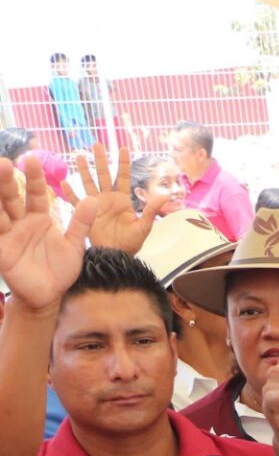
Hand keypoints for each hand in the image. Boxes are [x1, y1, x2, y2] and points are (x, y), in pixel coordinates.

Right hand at [0, 155, 93, 312]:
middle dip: (9, 181)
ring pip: (0, 211)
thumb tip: (93, 200)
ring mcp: (9, 235)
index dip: (35, 178)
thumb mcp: (74, 245)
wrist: (51, 296)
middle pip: (13, 197)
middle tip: (6, 162)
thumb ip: (81, 223)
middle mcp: (21, 222)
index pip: (36, 194)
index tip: (34, 159)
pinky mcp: (1, 249)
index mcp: (39, 218)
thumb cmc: (61, 270)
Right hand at [72, 142, 155, 253]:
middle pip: (103, 175)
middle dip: (100, 160)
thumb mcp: (144, 226)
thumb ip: (151, 210)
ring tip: (79, 156)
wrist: (116, 255)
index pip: (123, 177)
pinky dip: (69, 193)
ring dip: (83, 170)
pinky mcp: (85, 214)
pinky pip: (75, 202)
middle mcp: (108, 198)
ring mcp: (95, 205)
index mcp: (122, 200)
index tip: (123, 147)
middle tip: (96, 144)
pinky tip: (63, 183)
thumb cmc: (131, 243)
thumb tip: (164, 195)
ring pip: (88, 183)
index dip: (123, 163)